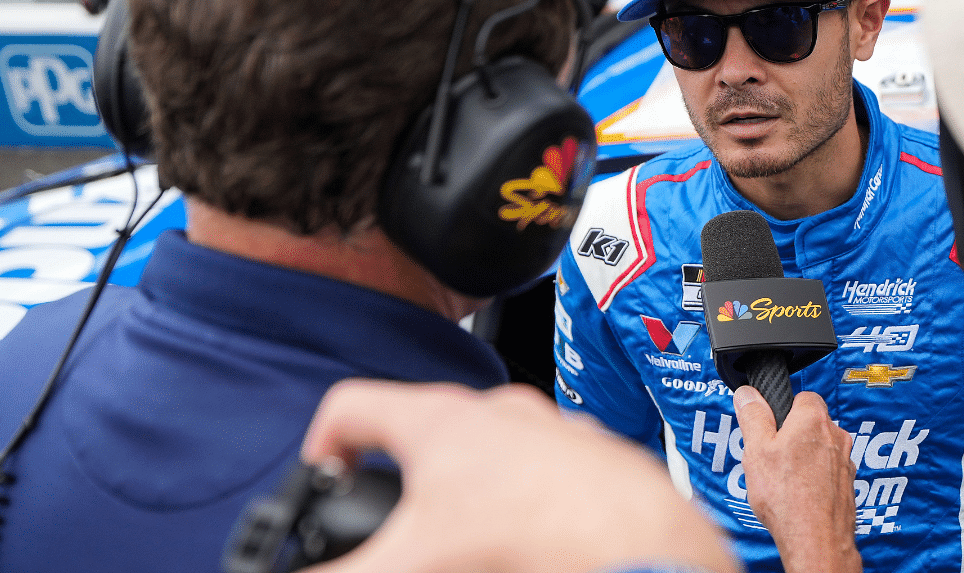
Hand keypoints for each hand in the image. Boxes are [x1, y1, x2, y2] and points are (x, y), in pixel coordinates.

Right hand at [297, 379, 741, 572]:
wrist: (642, 551)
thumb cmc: (534, 536)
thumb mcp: (414, 564)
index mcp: (440, 421)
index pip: (350, 406)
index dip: (321, 446)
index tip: (323, 484)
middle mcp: (498, 413)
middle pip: (422, 431)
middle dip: (401, 479)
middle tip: (398, 525)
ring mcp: (551, 432)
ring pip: (489, 451)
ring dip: (466, 489)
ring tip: (468, 539)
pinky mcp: (594, 462)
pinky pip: (543, 473)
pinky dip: (524, 502)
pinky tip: (527, 543)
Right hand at [733, 386, 861, 572]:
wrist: (815, 539)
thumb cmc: (787, 497)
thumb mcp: (756, 450)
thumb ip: (753, 416)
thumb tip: (748, 394)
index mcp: (814, 419)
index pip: (803, 396)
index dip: (784, 409)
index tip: (770, 425)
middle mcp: (836, 436)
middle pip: (811, 424)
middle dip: (792, 435)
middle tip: (771, 456)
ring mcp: (845, 462)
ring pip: (820, 449)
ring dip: (804, 458)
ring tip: (782, 480)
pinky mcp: (847, 486)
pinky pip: (827, 472)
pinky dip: (814, 479)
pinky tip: (797, 494)